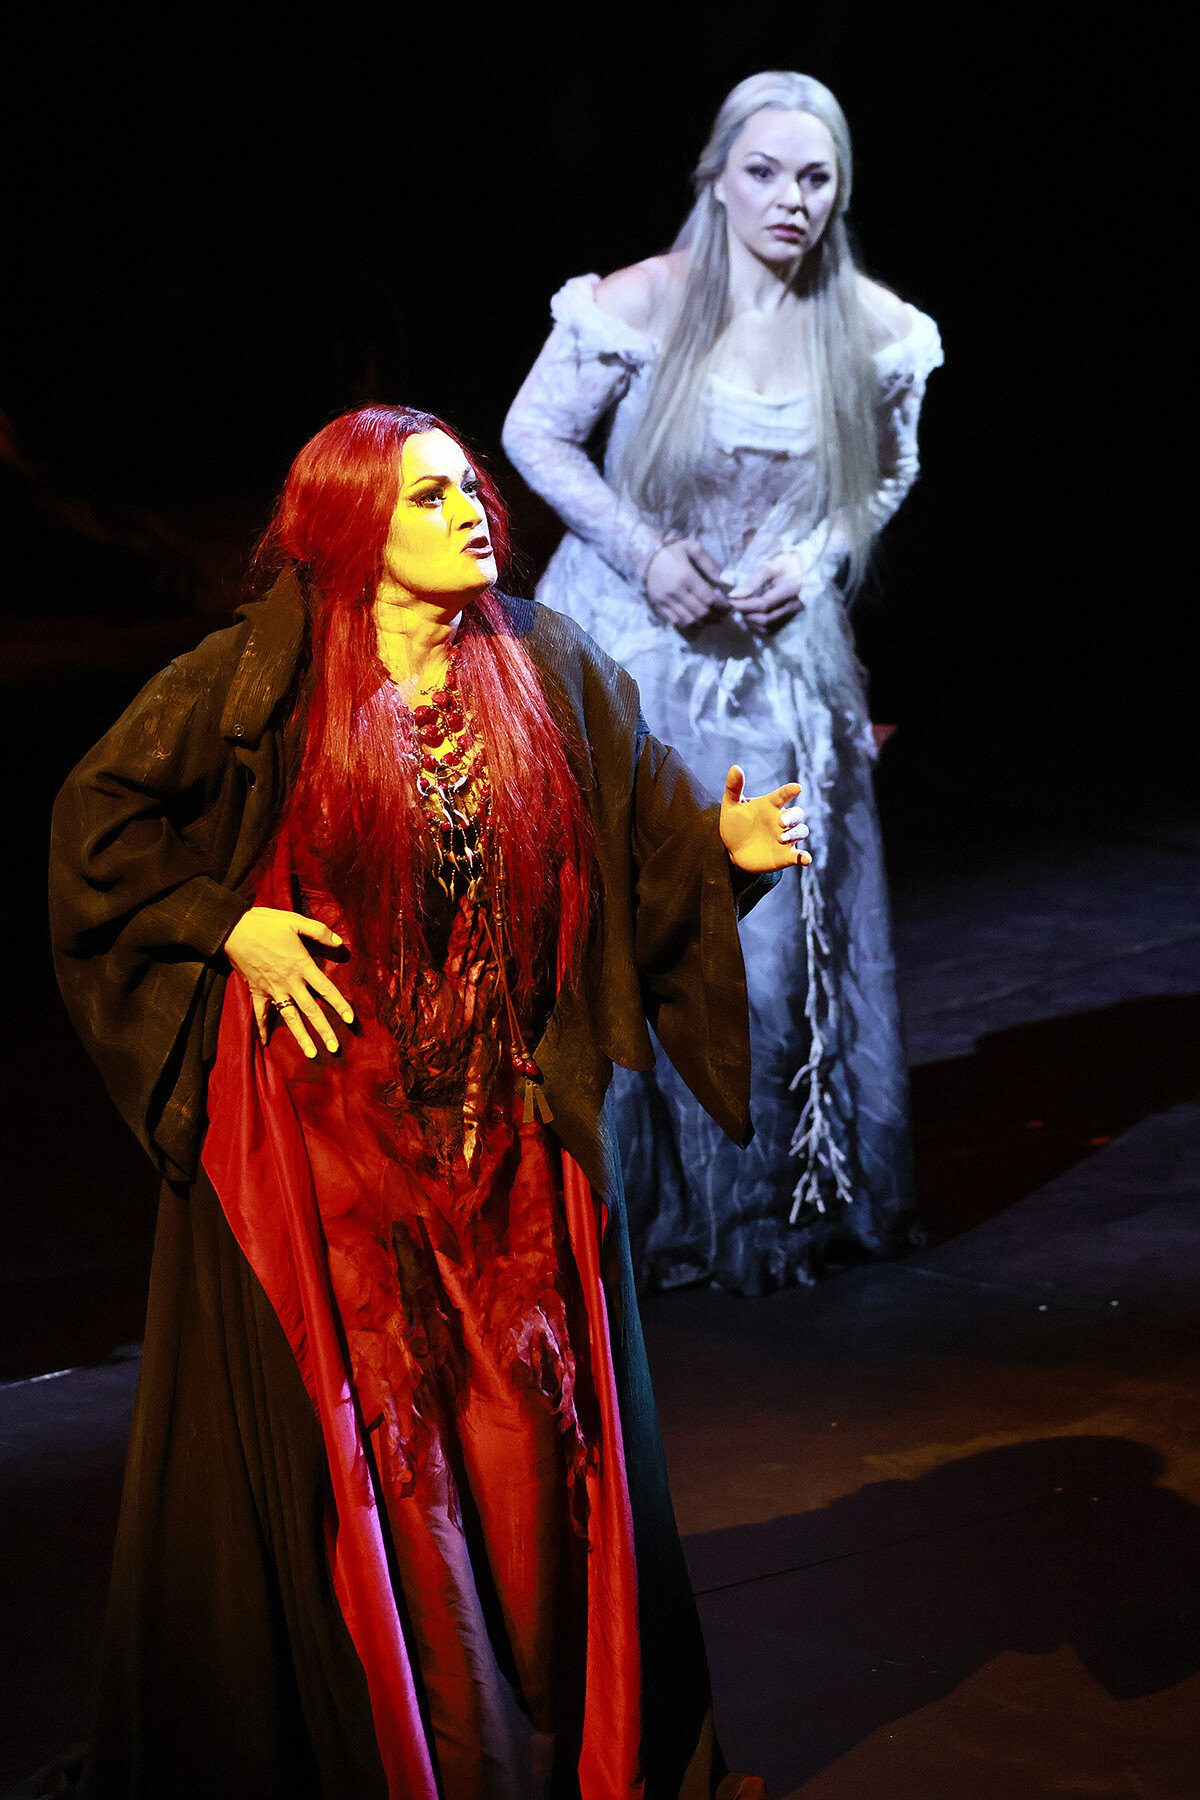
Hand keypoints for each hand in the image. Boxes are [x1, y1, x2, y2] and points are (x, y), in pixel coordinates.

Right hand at [224, 907, 354, 1057]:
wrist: (234, 930)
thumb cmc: (266, 924)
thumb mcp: (296, 922)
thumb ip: (320, 932)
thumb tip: (340, 942)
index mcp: (302, 966)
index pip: (326, 989)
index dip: (340, 1004)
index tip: (350, 1020)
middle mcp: (289, 982)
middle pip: (311, 1010)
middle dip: (324, 1030)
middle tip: (334, 1048)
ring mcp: (272, 990)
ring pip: (290, 1018)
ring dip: (301, 1037)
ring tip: (311, 1054)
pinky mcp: (257, 991)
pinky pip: (260, 1014)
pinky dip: (262, 1028)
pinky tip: (265, 1043)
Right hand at [645, 538, 727, 626]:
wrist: (646, 554)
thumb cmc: (672, 550)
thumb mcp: (693, 548)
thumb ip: (711, 564)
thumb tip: (728, 580)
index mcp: (686, 576)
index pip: (709, 598)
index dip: (722, 606)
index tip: (730, 607)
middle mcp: (676, 591)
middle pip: (700, 612)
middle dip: (716, 616)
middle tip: (725, 615)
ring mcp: (666, 600)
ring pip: (689, 620)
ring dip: (704, 623)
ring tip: (713, 620)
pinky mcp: (658, 606)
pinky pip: (675, 622)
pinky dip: (688, 625)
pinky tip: (697, 622)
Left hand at [719, 766, 810, 871]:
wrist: (734, 850)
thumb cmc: (735, 824)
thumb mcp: (731, 805)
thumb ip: (733, 787)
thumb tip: (735, 767)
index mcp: (770, 805)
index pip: (783, 795)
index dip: (790, 791)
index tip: (796, 788)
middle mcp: (781, 819)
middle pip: (797, 814)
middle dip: (792, 817)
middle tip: (780, 822)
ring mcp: (786, 837)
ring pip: (801, 831)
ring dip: (795, 834)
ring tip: (781, 838)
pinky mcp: (786, 855)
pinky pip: (800, 856)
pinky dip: (805, 857)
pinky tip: (806, 860)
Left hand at [726, 552, 805, 627]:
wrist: (805, 569)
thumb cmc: (786, 565)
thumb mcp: (769, 567)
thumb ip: (752, 581)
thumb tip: (733, 595)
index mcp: (789, 590)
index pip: (763, 604)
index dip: (745, 605)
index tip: (730, 601)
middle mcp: (793, 606)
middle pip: (765, 618)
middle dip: (746, 614)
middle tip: (732, 607)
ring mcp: (793, 614)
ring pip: (767, 625)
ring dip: (750, 621)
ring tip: (740, 610)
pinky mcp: (791, 618)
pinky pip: (772, 627)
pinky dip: (758, 624)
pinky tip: (751, 615)